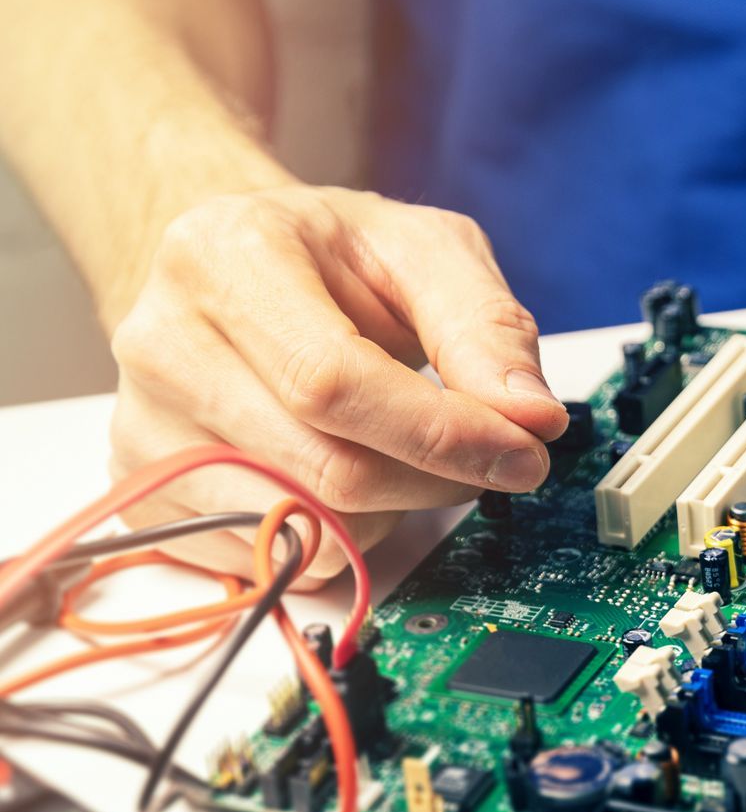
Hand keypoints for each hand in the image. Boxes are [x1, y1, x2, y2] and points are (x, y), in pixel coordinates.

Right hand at [107, 185, 568, 581]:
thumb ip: (487, 327)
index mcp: (226, 260)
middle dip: (436, 479)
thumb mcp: (427, 252)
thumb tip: (533, 416)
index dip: (439, 434)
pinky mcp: (149, 491)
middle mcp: (164, 343)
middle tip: (490, 455)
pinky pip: (270, 559)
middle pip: (325, 469)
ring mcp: (145, 425)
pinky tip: (343, 473)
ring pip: (304, 529)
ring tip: (398, 447)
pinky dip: (337, 534)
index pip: (331, 382)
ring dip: (389, 510)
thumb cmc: (333, 258)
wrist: (237, 268)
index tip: (522, 452)